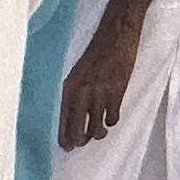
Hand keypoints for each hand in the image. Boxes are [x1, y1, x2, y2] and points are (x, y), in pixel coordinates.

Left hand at [59, 10, 146, 150]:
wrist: (116, 33)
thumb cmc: (97, 50)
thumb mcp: (78, 70)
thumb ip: (75, 91)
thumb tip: (75, 111)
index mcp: (69, 87)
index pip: (62, 121)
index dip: (64, 138)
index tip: (67, 146)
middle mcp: (82, 94)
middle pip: (77, 131)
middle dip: (79, 141)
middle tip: (82, 142)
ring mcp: (100, 94)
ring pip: (96, 129)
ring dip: (98, 133)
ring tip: (100, 131)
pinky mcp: (117, 92)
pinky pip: (112, 118)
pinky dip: (111, 120)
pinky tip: (111, 115)